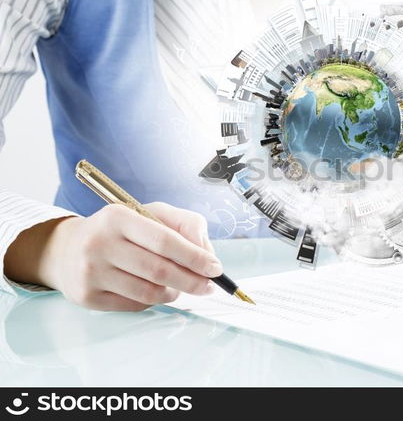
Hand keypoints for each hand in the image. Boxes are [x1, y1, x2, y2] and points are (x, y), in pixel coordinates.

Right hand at [5, 202, 222, 310]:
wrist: (70, 248)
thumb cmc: (121, 230)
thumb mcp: (152, 213)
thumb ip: (186, 225)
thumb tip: (207, 253)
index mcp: (118, 217)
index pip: (165, 241)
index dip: (195, 257)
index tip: (215, 268)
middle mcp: (100, 243)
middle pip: (159, 270)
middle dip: (191, 280)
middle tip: (208, 286)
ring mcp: (91, 272)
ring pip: (149, 292)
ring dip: (174, 293)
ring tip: (180, 287)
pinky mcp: (87, 297)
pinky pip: (134, 305)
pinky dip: (153, 301)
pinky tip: (155, 290)